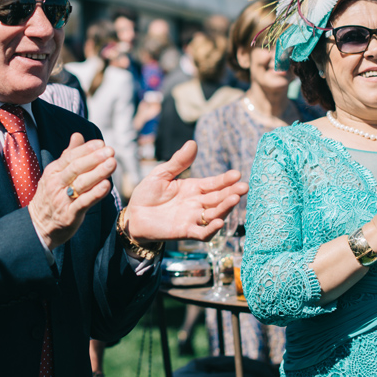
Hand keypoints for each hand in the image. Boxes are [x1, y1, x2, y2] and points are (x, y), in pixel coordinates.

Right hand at [27, 134, 116, 249]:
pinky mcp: (69, 215)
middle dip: (94, 158)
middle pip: (76, 168)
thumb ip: (68, 155)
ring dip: (98, 173)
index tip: (101, 143)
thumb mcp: (55, 174)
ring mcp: (62, 200)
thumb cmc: (51, 196)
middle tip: (110, 151)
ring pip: (81, 184)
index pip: (70, 157)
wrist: (39, 225)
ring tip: (112, 164)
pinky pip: (83, 203)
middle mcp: (56, 184)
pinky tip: (107, 186)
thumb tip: (78, 135)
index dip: (86, 149)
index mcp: (53, 172)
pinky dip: (95, 194)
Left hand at [123, 140, 246, 242]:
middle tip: (243, 187)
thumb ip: (178, 162)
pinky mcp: (185, 231)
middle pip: (218, 198)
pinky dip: (211, 229)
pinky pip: (202, 232)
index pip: (214, 183)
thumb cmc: (147, 194)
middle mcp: (197, 203)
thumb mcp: (161, 174)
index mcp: (193, 188)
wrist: (133, 215)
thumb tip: (193, 143)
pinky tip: (218, 222)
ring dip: (225, 208)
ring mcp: (192, 218)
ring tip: (234, 199)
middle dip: (232, 193)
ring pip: (214, 214)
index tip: (237, 174)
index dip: (226, 179)